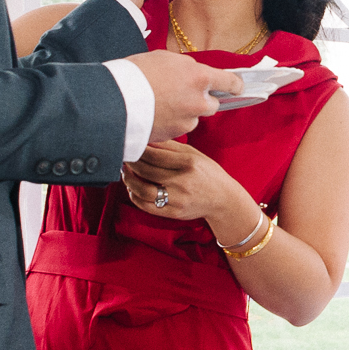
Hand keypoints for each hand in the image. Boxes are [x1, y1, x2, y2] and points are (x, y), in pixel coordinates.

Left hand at [123, 139, 259, 238]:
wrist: (223, 200)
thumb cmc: (208, 174)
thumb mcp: (194, 154)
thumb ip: (171, 146)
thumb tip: (147, 137)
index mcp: (189, 163)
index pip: (154, 155)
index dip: (138, 150)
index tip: (131, 146)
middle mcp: (183, 181)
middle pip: (146, 170)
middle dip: (131, 163)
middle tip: (125, 157)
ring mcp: (178, 199)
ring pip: (142, 190)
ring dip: (129, 180)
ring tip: (126, 173)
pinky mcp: (174, 212)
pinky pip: (147, 206)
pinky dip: (135, 197)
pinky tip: (133, 190)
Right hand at [130, 50, 243, 140]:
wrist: (114, 99)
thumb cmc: (136, 73)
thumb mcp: (165, 59)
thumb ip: (186, 67)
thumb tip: (195, 73)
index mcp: (200, 77)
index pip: (230, 82)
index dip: (235, 85)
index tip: (237, 87)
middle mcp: (199, 101)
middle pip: (212, 105)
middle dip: (201, 101)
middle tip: (181, 95)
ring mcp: (187, 121)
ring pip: (193, 118)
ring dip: (184, 113)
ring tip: (160, 104)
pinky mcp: (174, 135)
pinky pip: (178, 129)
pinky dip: (171, 123)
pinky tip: (154, 114)